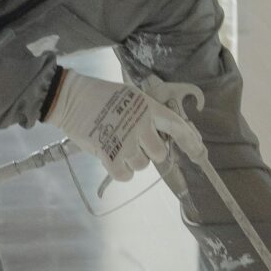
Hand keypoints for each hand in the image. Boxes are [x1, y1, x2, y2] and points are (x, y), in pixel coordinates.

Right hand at [45, 70, 183, 182]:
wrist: (71, 98)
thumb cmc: (99, 95)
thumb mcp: (130, 97)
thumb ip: (147, 114)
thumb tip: (161, 135)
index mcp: (148, 108)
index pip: (177, 126)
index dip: (190, 141)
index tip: (200, 152)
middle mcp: (142, 125)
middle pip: (159, 153)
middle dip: (148, 151)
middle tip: (133, 142)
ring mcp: (126, 141)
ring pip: (141, 165)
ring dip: (131, 160)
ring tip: (116, 144)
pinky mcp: (110, 154)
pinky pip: (125, 175)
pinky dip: (120, 170)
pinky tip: (111, 157)